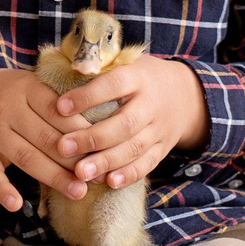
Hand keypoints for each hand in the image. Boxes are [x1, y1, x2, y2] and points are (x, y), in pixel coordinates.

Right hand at [0, 66, 94, 214]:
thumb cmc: (5, 93)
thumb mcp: (28, 84)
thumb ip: (57, 98)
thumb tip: (101, 122)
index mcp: (27, 88)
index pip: (59, 112)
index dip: (83, 132)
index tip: (104, 149)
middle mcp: (9, 108)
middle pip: (46, 138)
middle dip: (74, 160)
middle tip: (97, 177)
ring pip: (26, 157)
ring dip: (53, 177)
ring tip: (77, 192)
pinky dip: (2, 190)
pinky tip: (16, 205)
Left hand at [52, 53, 208, 189]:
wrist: (184, 95)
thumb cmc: (139, 78)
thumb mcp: (124, 63)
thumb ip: (99, 67)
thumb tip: (69, 67)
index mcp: (138, 77)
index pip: (114, 85)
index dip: (87, 96)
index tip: (60, 107)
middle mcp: (151, 103)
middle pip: (124, 124)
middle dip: (92, 138)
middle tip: (63, 148)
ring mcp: (159, 128)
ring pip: (134, 148)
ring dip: (106, 162)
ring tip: (80, 173)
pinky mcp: (163, 148)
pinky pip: (148, 164)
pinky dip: (129, 174)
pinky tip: (108, 182)